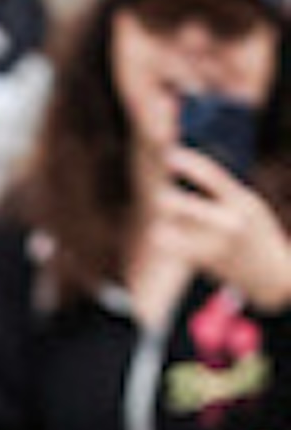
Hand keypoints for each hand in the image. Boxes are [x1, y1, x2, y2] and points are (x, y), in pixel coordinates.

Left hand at [155, 148, 290, 309]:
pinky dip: (164, 238)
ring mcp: (216, 244)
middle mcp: (229, 221)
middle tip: (157, 192)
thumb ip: (227, 191)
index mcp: (242, 200)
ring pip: (172, 228)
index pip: (212, 175)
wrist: (272, 274)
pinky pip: (174, 247)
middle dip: (166, 197)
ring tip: (161, 216)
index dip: (189, 162)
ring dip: (162, 220)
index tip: (170, 154)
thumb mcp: (250, 205)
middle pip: (184, 204)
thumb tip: (195, 170)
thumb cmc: (256, 233)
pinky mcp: (206, 262)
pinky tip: (161, 234)